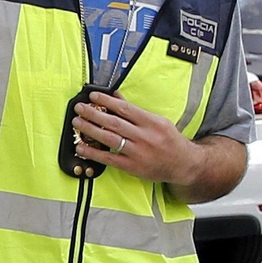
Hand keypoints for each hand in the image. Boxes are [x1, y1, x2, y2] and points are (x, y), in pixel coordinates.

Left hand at [73, 91, 196, 184]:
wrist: (184, 164)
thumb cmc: (170, 140)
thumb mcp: (158, 121)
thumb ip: (136, 111)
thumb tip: (116, 97)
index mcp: (152, 122)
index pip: (125, 109)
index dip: (107, 101)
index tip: (92, 96)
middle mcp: (145, 136)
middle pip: (114, 123)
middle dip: (94, 114)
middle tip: (79, 108)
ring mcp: (138, 152)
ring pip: (110, 139)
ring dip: (90, 130)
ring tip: (77, 122)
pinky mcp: (132, 166)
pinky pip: (109, 158)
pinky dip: (93, 153)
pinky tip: (81, 147)